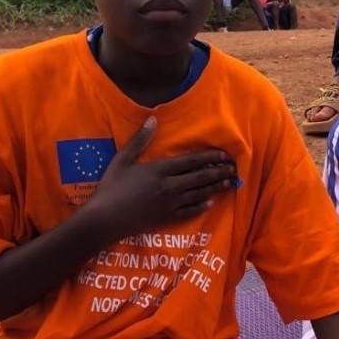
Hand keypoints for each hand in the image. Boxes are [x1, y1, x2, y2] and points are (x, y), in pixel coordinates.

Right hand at [86, 117, 237, 237]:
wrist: (104, 219)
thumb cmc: (111, 187)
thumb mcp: (123, 159)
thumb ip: (140, 139)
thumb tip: (153, 119)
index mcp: (160, 169)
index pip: (191, 161)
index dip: (210, 157)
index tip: (225, 154)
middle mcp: (169, 186)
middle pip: (200, 178)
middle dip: (219, 172)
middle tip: (234, 169)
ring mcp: (170, 204)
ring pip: (199, 194)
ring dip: (216, 188)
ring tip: (230, 184)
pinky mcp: (166, 218)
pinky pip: (189, 212)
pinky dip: (201, 206)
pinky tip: (210, 203)